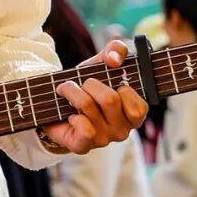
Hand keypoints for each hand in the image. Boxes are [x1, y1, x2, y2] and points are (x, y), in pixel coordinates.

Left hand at [40, 41, 148, 155]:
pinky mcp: (84, 146)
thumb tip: (115, 59)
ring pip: (89, 106)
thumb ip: (116, 51)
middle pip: (110, 100)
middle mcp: (122, 130)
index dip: (123, 87)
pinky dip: (73, 116)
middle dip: (91, 84)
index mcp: (133, 114)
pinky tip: (71, 115)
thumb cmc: (87, 86)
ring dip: (72, 92)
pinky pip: (84, 129)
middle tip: (84, 84)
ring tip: (68, 92)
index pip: (139, 105)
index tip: (110, 81)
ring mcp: (104, 140)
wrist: (58, 104)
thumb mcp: (102, 64)